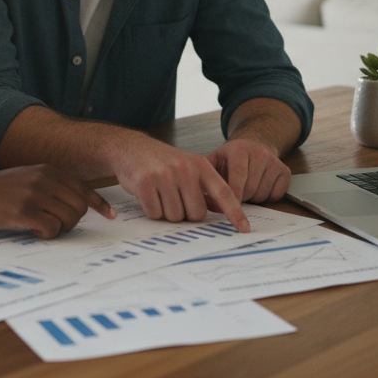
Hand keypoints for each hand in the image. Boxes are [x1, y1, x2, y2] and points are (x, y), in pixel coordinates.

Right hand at [0, 165, 113, 238]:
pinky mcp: (24, 211)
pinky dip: (47, 235)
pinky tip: (33, 231)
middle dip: (72, 222)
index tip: (110, 215)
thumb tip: (77, 205)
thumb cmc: (0, 189)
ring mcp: (35, 194)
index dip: (99, 204)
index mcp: (49, 170)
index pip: (83, 189)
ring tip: (42, 227)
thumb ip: (52, 186)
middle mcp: (45, 179)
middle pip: (79, 207)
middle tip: (56, 226)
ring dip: (59, 229)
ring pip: (68, 219)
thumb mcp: (30, 177)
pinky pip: (52, 228)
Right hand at [112, 138, 250, 231]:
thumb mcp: (190, 165)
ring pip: (175, 217)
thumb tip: (222, 212)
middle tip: (176, 198)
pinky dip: (152, 210)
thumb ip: (206, 186)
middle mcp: (185, 169)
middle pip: (196, 214)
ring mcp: (164, 175)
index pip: (224, 194)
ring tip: (161, 194)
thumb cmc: (165, 162)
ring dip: (167, 212)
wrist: (133, 148)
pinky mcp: (145, 183)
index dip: (235, 213)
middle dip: (186, 213)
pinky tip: (149, 195)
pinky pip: (155, 213)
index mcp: (201, 166)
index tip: (245, 229)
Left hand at [208, 138, 290, 203]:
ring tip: (246, 187)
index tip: (226, 207)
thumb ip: (204, 176)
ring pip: (262, 195)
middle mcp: (259, 152)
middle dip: (240, 198)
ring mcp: (274, 161)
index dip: (232, 196)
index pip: (237, 177)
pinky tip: (260, 187)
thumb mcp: (214, 160)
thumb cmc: (230, 159)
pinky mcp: (285, 171)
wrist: (253, 146)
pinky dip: (267, 198)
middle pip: (249, 190)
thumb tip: (199, 199)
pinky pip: (276, 195)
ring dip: (252, 199)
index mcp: (239, 148)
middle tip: (235, 193)